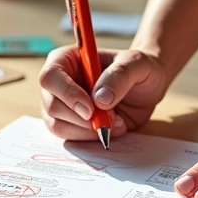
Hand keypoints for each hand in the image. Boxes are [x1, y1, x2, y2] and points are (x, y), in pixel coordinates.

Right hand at [38, 46, 167, 139]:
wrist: (146, 88)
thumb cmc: (138, 69)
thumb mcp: (137, 64)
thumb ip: (119, 75)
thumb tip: (99, 99)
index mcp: (67, 59)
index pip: (51, 76)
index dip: (66, 93)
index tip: (90, 108)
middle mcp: (59, 83)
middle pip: (51, 105)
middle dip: (80, 118)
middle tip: (110, 118)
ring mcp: (63, 105)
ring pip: (57, 126)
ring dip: (87, 131)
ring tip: (115, 121)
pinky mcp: (71, 124)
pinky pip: (70, 138)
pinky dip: (91, 137)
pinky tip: (112, 128)